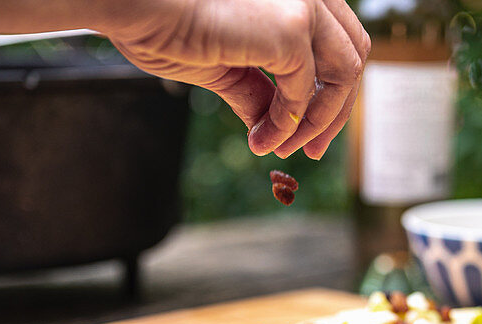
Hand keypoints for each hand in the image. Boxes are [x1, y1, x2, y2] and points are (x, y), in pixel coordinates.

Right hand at [106, 0, 369, 159]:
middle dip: (335, 109)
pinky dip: (290, 124)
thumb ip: (255, 88)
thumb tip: (272, 126)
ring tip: (283, 150)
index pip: (337, 39)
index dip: (329, 87)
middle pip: (352, 53)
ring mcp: (304, 3)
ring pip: (345, 72)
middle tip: (311, 151)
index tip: (306, 130)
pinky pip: (306, 92)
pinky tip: (263, 140)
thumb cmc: (157, 18)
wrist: (129, 2)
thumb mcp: (221, 61)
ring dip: (318, 121)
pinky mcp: (292, 27)